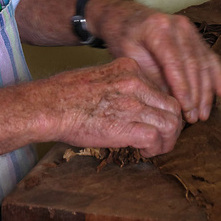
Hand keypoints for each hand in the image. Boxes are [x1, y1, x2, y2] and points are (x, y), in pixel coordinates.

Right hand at [46, 57, 182, 157]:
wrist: (48, 106)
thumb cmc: (63, 95)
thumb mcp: (97, 77)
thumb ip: (118, 86)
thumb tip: (129, 105)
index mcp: (128, 68)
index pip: (159, 89)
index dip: (160, 109)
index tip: (153, 121)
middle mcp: (135, 83)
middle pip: (172, 106)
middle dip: (171, 125)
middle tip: (161, 138)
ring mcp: (133, 103)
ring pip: (171, 123)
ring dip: (167, 140)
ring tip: (155, 148)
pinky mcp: (128, 125)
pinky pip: (157, 138)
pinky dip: (155, 148)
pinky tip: (144, 151)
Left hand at [87, 0, 220, 123]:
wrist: (125, 17)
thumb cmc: (123, 38)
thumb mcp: (129, 58)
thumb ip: (150, 77)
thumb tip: (169, 102)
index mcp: (159, 29)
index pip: (175, 63)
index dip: (183, 89)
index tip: (186, 110)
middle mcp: (179, 26)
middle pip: (194, 64)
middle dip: (196, 95)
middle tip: (195, 117)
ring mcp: (190, 29)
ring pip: (205, 63)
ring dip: (207, 91)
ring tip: (204, 113)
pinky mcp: (196, 36)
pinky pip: (210, 57)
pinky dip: (217, 77)